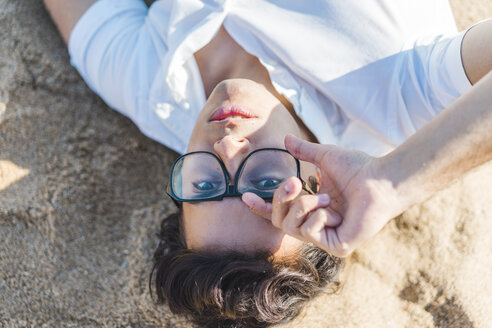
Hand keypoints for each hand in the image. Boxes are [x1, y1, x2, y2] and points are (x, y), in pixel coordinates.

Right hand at [242, 134, 405, 256]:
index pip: (280, 213)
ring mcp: (326, 238)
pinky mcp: (336, 248)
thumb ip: (303, 151)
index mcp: (312, 208)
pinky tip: (337, 212)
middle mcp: (317, 225)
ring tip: (326, 196)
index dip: (262, 207)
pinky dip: (319, 217)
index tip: (246, 196)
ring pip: (291, 227)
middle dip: (281, 199)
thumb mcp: (324, 156)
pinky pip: (309, 234)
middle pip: (279, 220)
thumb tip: (285, 138)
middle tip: (294, 180)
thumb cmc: (358, 168)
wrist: (380, 180)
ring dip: (304, 206)